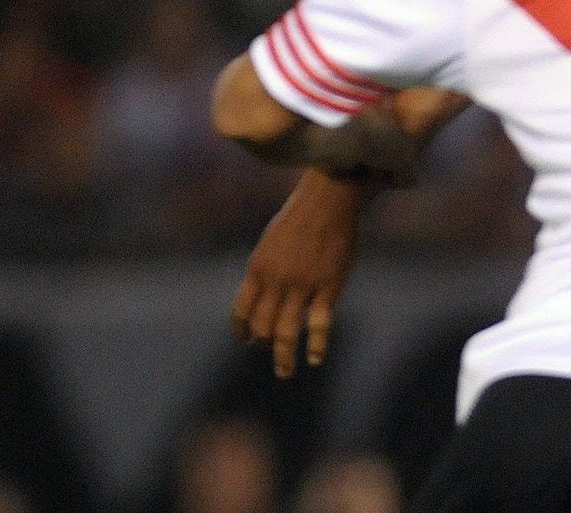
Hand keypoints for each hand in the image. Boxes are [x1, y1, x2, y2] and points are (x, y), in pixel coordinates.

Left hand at [233, 168, 367, 377]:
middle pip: (262, 325)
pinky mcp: (328, 287)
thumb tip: (262, 293)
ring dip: (283, 357)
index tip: (245, 340)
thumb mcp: (271, 242)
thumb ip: (265, 269)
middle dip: (262, 343)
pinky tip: (314, 359)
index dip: (241, 329)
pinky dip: (315, 346)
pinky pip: (318, 325)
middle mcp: (275, 280)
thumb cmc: (300, 217)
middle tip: (269, 352)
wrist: (328, 199)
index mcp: (258, 267)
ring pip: (286, 332)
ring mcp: (302, 285)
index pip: (241, 309)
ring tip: (284, 372)